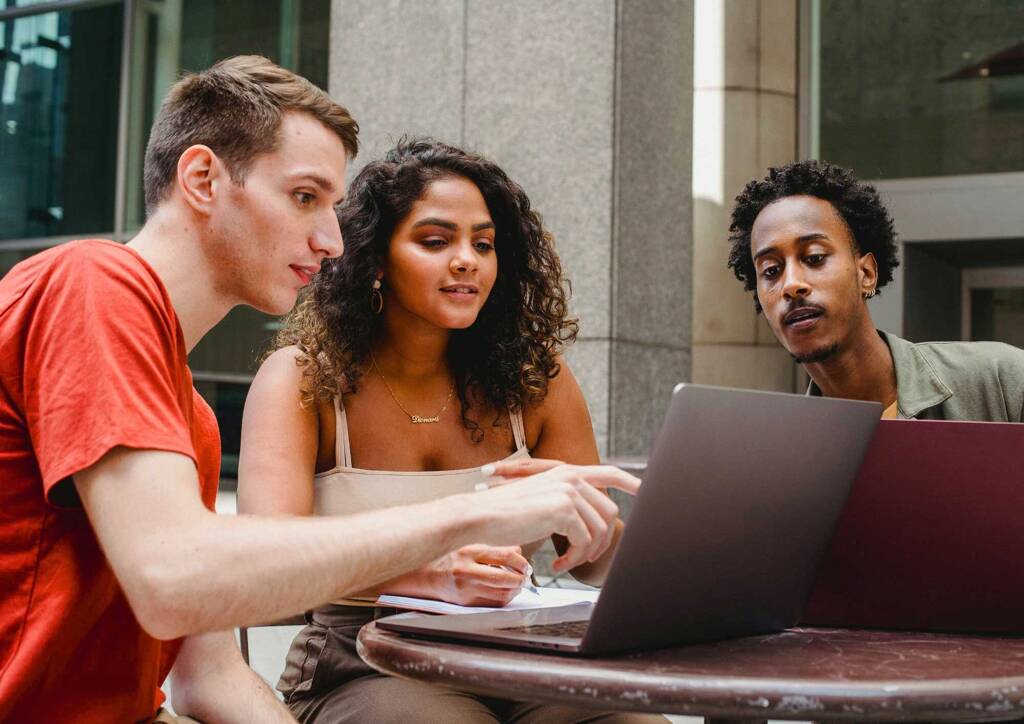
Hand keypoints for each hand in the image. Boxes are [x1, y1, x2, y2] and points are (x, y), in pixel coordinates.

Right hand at [431, 544, 528, 606]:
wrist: (429, 575)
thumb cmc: (451, 557)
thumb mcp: (471, 544)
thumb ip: (495, 547)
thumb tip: (518, 552)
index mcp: (469, 551)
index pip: (504, 556)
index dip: (520, 562)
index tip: (525, 564)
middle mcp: (466, 571)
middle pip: (503, 579)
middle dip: (520, 579)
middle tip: (525, 576)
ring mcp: (466, 589)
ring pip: (501, 594)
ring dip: (515, 590)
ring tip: (517, 584)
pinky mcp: (466, 603)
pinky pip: (493, 604)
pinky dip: (505, 598)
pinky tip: (506, 591)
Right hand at [471, 463, 639, 572]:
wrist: (481, 515)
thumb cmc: (504, 513)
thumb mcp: (540, 500)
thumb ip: (566, 503)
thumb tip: (590, 520)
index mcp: (566, 472)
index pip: (609, 473)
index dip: (631, 482)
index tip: (645, 491)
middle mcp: (571, 478)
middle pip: (608, 512)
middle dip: (601, 540)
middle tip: (583, 557)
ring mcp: (568, 492)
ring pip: (599, 530)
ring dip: (586, 553)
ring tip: (567, 562)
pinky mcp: (563, 509)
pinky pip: (584, 541)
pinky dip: (574, 558)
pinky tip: (558, 562)